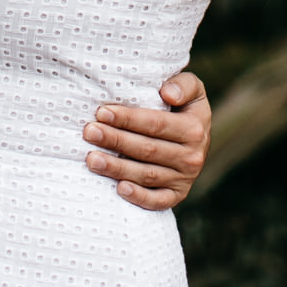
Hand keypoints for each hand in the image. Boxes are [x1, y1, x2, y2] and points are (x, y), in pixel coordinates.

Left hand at [82, 69, 210, 210]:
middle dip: (115, 140)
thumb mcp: (193, 89)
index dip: (128, 119)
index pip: (156, 124)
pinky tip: (119, 189)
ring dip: (117, 168)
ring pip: (147, 175)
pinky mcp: (176, 196)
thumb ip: (183, 85)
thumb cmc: (184, 106)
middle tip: (89, 132)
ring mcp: (184, 179)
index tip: (102, 112)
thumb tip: (167, 94)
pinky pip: (158, 201)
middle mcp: (191, 157)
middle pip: (147, 149)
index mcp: (194, 129)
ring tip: (91, 159)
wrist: (197, 136)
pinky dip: (139, 197)